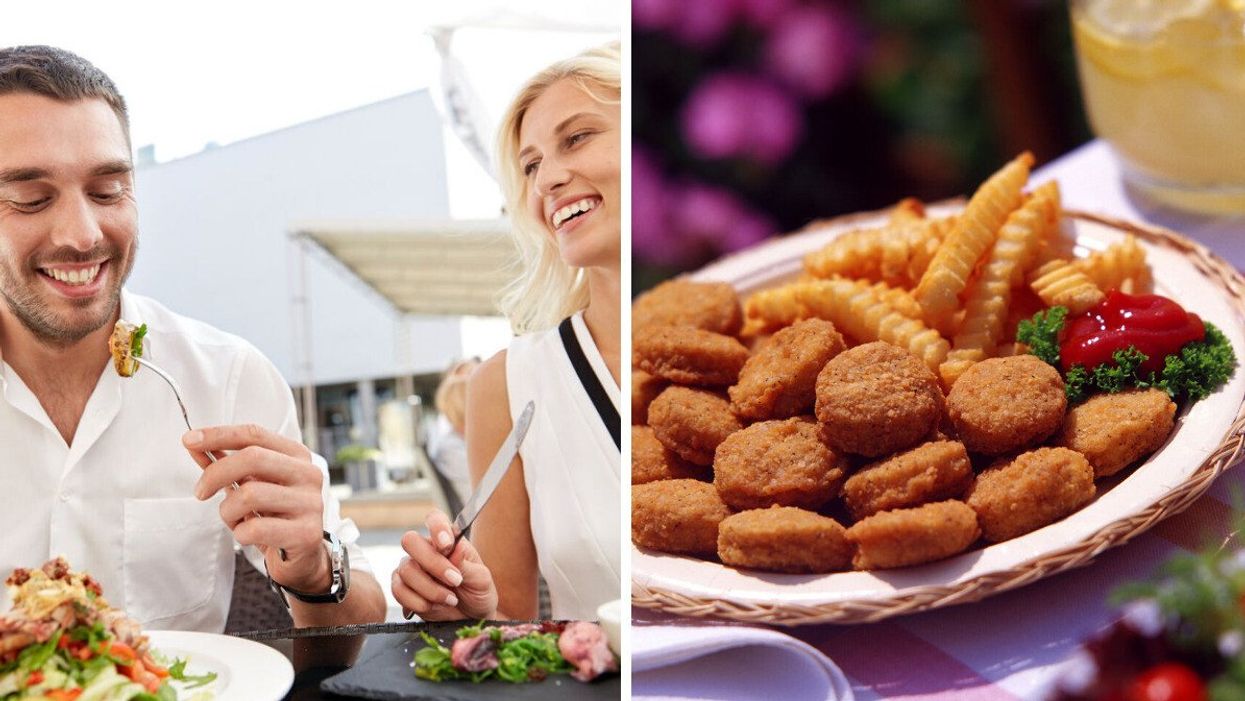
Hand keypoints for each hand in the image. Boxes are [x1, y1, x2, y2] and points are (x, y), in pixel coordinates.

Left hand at [184, 425, 328, 592]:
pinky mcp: (306, 533)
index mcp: (296, 455)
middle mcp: (309, 474)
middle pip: (252, 458)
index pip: (254, 434)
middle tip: (200, 492)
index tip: (189, 440)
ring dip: (228, 510)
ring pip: (249, 495)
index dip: (218, 435)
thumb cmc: (272, 515)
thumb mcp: (249, 485)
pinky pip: (255, 528)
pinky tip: (247, 535)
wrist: (301, 557)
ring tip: (234, 519)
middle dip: (215, 473)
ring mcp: (310, 503)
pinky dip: (240, 533)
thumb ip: (225, 464)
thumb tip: (193, 444)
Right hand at [392, 510, 496, 619]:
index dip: (436, 527)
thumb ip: (466, 564)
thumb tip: (457, 547)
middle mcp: (425, 550)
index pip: (434, 519)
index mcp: (447, 539)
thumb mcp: (481, 579)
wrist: (470, 618)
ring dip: (431, 589)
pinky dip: (419, 602)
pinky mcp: (402, 588)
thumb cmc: (478, 592)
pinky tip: (434, 606)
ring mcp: (411, 568)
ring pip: (406, 570)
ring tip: (451, 599)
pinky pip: (399, 591)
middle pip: (410, 541)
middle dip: (432, 564)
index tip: (447, 545)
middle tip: (455, 580)